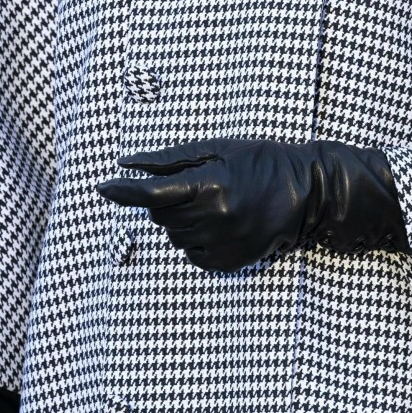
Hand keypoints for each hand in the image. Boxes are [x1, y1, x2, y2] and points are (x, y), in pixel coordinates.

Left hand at [96, 137, 408, 271]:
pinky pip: (192, 255)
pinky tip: (218, 221)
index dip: (123, 191)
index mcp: (209, 186)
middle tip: (191, 184)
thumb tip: (128, 163)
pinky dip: (195, 239)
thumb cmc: (260, 161)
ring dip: (180, 220)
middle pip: (160, 217)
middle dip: (164, 201)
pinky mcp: (228, 263)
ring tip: (212, 201)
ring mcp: (222, 245)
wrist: (307, 192)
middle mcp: (213, 219)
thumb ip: (170, 159)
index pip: (151, 195)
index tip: (104, 186)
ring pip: (174, 237)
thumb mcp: (218, 149)